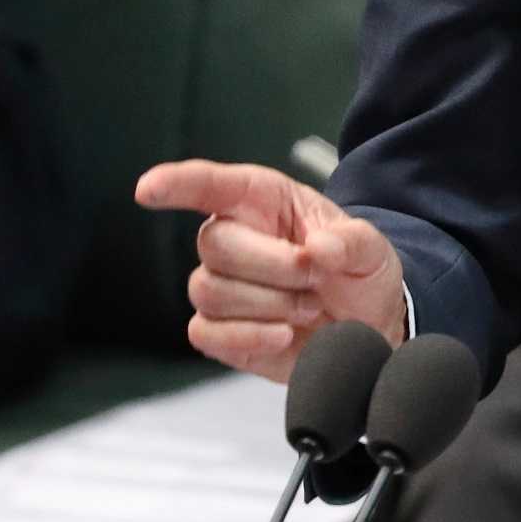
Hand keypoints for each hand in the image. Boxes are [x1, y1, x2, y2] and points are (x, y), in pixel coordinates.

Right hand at [134, 160, 407, 381]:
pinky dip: (249, 337)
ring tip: (309, 307)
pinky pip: (207, 333)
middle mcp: (234, 238)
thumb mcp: (372, 249)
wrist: (367, 329)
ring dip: (270, 304)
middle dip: (274, 266)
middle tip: (315, 279)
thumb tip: (319, 249)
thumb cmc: (359, 275)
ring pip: (210, 290)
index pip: (212, 185)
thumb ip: (354, 242)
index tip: (148, 190)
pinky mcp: (218, 331)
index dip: (178, 183)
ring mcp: (221, 286)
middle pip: (215, 243)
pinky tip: (283, 335)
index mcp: (264, 202)